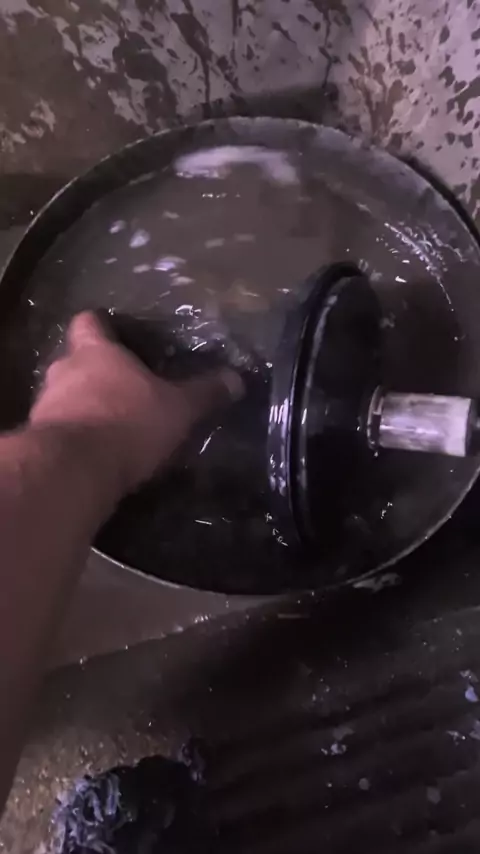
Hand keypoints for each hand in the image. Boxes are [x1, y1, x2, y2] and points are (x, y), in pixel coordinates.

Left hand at [30, 311, 241, 492]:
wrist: (74, 469)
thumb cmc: (128, 422)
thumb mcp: (178, 408)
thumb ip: (204, 393)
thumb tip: (237, 379)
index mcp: (96, 352)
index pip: (89, 322)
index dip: (101, 325)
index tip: (115, 333)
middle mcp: (63, 371)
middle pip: (74, 360)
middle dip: (95, 373)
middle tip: (123, 387)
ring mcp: (46, 406)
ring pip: (64, 396)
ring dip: (83, 407)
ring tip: (111, 425)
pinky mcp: (40, 440)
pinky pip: (59, 430)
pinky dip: (75, 438)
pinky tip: (96, 454)